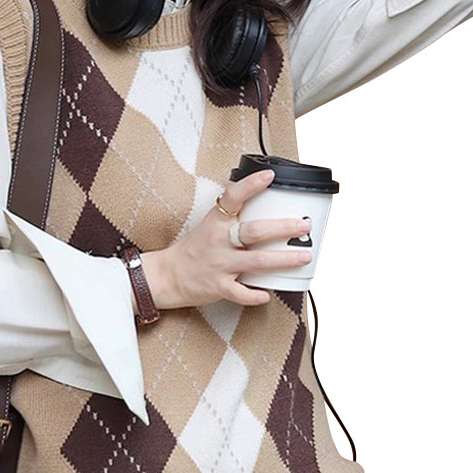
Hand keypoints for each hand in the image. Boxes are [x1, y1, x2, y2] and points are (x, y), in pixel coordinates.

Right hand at [141, 169, 313, 309]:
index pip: (233, 197)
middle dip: (283, 228)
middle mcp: (219, 241)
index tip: (270, 176)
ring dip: (283, 259)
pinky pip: (240, 293)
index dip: (251, 185)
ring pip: (256, 261)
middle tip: (304, 225)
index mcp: (216, 221)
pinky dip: (255, 295)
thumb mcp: (210, 225)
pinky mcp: (218, 286)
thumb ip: (233, 217)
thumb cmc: (194, 250)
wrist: (167, 275)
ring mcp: (219, 264)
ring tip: (304, 256)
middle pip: (254, 231)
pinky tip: (267, 295)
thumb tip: (266, 206)